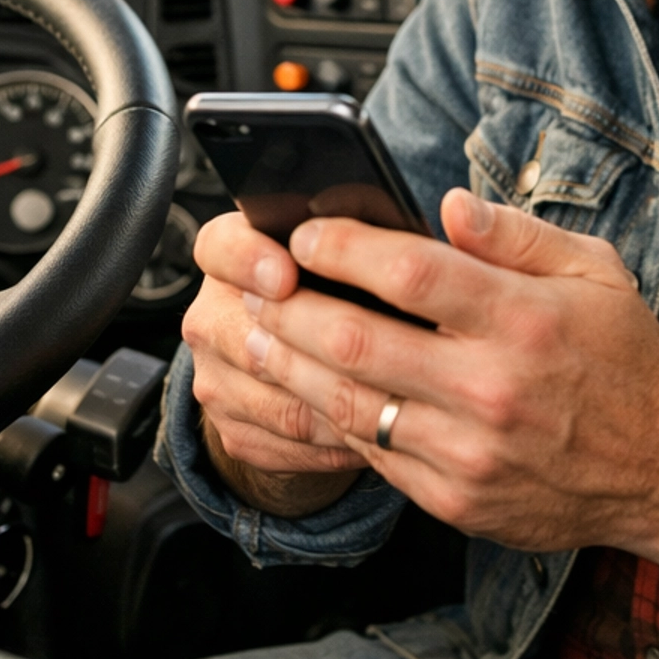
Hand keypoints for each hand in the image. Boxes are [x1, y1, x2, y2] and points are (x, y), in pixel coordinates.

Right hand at [183, 211, 369, 515]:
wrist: (304, 359)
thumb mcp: (353, 251)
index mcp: (233, 254)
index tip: (287, 276)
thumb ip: (379, 234)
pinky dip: (334, 441)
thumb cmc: (343, 289)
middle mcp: (211, 315)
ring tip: (398, 402)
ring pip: (273, 399)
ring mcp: (214, 376)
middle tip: (377, 357)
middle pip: (246, 336)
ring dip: (336, 404)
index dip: (249, 261)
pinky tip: (381, 432)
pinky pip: (284, 442)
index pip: (220, 248)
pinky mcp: (230, 428)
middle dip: (312, 349)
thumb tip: (447, 215)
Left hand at [239, 189, 658, 650]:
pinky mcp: (456, 498)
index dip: (344, 247)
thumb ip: (516, 234)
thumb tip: (448, 204)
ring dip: (290, 366)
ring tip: (259, 334)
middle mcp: (494, 389)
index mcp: (527, 320)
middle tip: (258, 283)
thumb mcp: (594, 272)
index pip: (412, 273)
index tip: (306, 230)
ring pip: (350, 404)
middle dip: (292, 307)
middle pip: (359, 342)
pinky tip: (307, 389)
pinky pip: (372, 455)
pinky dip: (330, 418)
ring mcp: (471, 452)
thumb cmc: (622, 359)